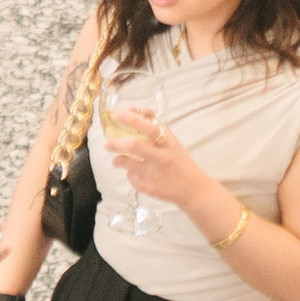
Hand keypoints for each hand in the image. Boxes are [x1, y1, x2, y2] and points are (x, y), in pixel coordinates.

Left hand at [101, 108, 216, 211]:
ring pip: (126, 163)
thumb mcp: (173, 143)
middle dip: (116, 143)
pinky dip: (130, 173)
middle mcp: (163, 158)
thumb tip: (133, 110)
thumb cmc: (179, 162)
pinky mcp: (148, 188)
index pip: (152, 129)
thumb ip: (156, 127)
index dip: (134, 120)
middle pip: (134, 146)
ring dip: (118, 160)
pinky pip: (130, 177)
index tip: (119, 114)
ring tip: (118, 159)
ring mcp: (155, 174)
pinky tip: (139, 174)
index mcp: (170, 144)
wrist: (193, 190)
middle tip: (107, 143)